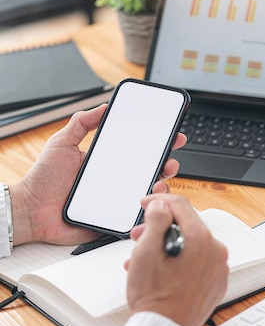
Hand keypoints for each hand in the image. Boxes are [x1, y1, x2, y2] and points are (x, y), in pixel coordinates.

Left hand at [10, 106, 185, 245]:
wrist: (30, 210)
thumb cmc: (44, 178)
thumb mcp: (61, 142)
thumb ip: (82, 123)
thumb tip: (103, 106)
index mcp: (108, 161)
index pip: (139, 150)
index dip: (158, 142)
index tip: (173, 134)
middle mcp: (116, 179)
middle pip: (151, 171)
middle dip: (168, 163)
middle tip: (171, 158)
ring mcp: (116, 199)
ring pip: (148, 193)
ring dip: (162, 185)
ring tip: (161, 179)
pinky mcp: (113, 219)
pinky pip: (135, 215)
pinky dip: (147, 209)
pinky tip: (149, 199)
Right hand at [124, 194, 228, 325]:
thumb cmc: (155, 299)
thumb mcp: (146, 251)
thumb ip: (156, 220)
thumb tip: (161, 206)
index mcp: (201, 239)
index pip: (180, 205)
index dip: (159, 201)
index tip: (146, 204)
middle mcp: (216, 252)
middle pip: (187, 224)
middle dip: (160, 225)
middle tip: (139, 234)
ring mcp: (218, 269)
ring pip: (191, 243)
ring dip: (167, 244)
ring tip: (144, 256)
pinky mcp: (215, 283)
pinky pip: (197, 261)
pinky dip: (179, 259)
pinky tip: (159, 269)